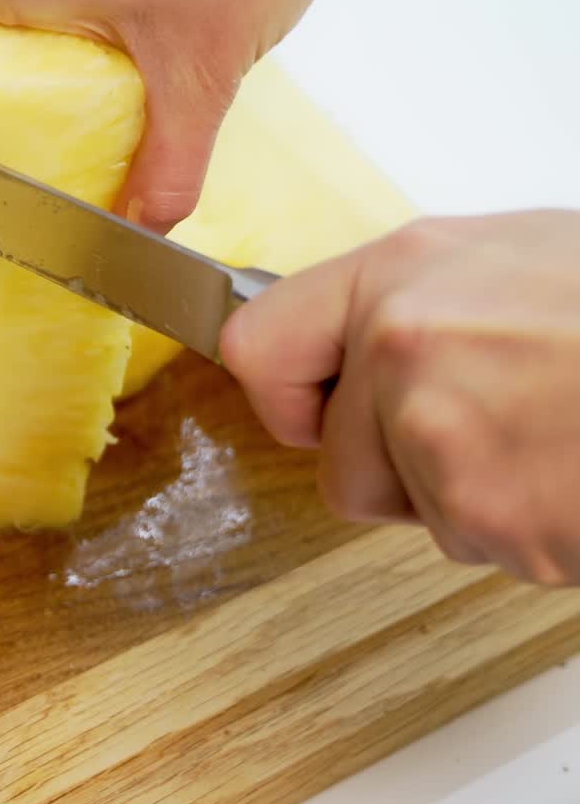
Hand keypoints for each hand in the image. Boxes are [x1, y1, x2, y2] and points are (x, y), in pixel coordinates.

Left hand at [220, 211, 579, 584]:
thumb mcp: (507, 258)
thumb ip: (409, 302)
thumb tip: (352, 341)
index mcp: (396, 275)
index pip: (254, 346)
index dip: (288, 393)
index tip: (315, 407)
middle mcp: (401, 346)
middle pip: (336, 461)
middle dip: (397, 467)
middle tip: (488, 426)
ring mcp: (441, 434)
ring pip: (411, 511)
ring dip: (468, 497)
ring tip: (549, 435)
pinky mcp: (491, 515)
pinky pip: (481, 545)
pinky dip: (526, 528)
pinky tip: (570, 471)